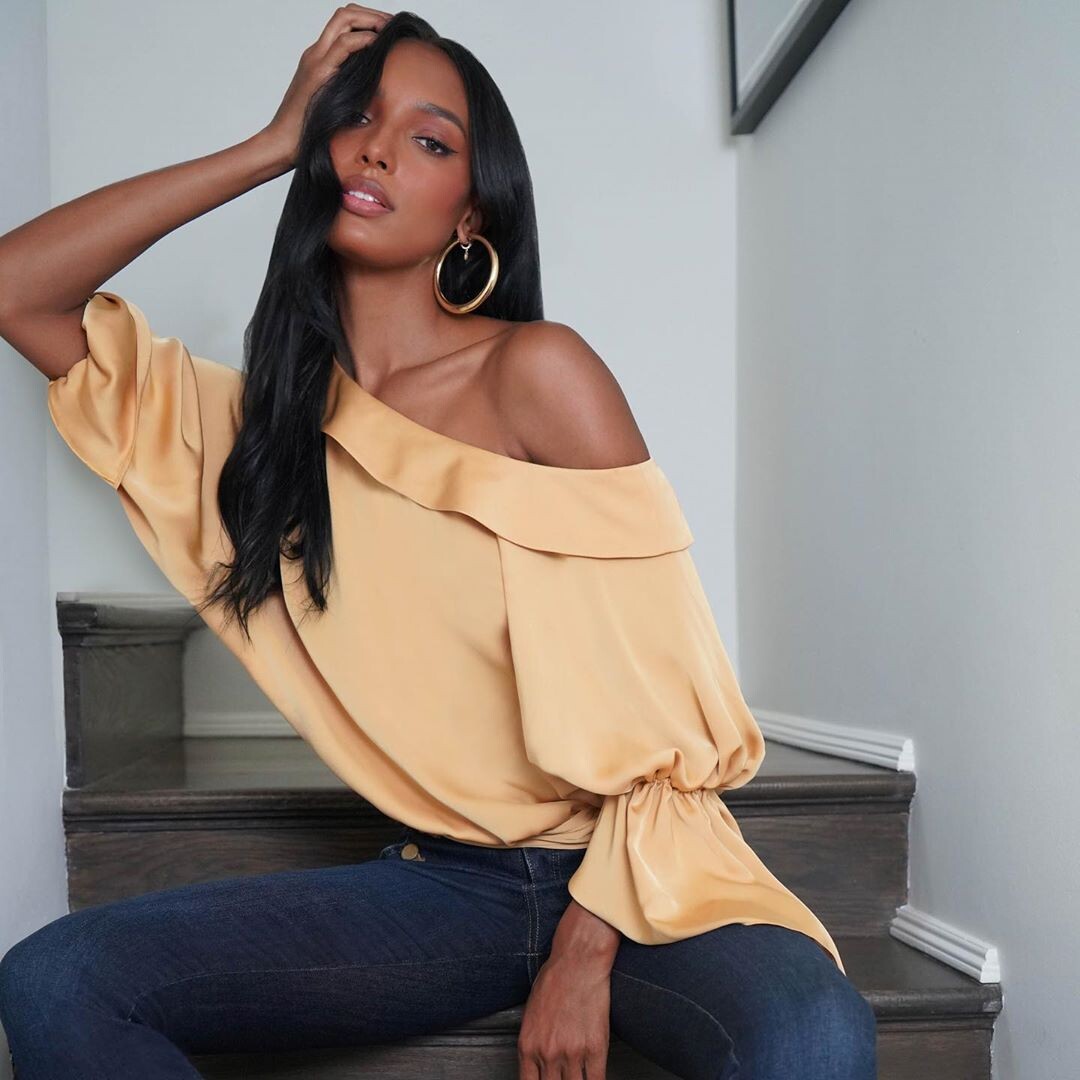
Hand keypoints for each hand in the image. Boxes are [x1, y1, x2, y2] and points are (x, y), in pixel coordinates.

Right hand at [260, 5, 392, 168]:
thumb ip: (349, 91)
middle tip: (394, 24)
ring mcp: (316, 60)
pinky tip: (379, 44)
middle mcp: (316, 54)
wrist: (283, 143)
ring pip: (343, 20)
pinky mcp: (318, 73)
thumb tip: (377, 95)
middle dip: (373, 14)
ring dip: (371, 19)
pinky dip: (364, 39)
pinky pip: (343, 46)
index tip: (390, 30)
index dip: (369, 20)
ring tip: (390, 29)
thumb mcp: (335, 104)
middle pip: (345, 14)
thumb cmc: (309, 131)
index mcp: (320, 59)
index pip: (344, 24)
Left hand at [517, 951, 611, 1079]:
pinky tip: (594, 1079)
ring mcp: (572, 1053)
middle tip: (563, 1078)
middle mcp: (548, 1053)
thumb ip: (533, 1042)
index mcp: (528, 1045)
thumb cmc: (555, 979)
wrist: (578, 962)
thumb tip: (537, 1062)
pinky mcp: (595, 1048)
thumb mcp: (530, 1013)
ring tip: (578, 1078)